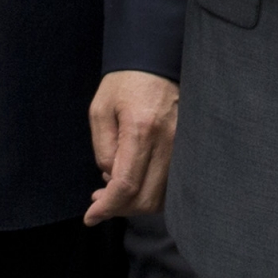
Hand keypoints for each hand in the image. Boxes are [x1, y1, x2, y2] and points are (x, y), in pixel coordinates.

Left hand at [86, 70, 179, 223]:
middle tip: (99, 200)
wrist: (157, 60)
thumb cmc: (124, 82)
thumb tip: (110, 179)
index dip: (107, 207)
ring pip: (161, 196)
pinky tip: (136, 182)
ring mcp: (182, 144)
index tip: (90, 216)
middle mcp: (168, 140)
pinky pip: (171, 183)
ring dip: (135, 203)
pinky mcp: (188, 145)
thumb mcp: (100, 111)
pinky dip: (151, 192)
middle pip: (145, 198)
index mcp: (142, 129)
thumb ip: (103, 149)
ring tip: (114, 191)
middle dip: (118, 208)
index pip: (126, 185)